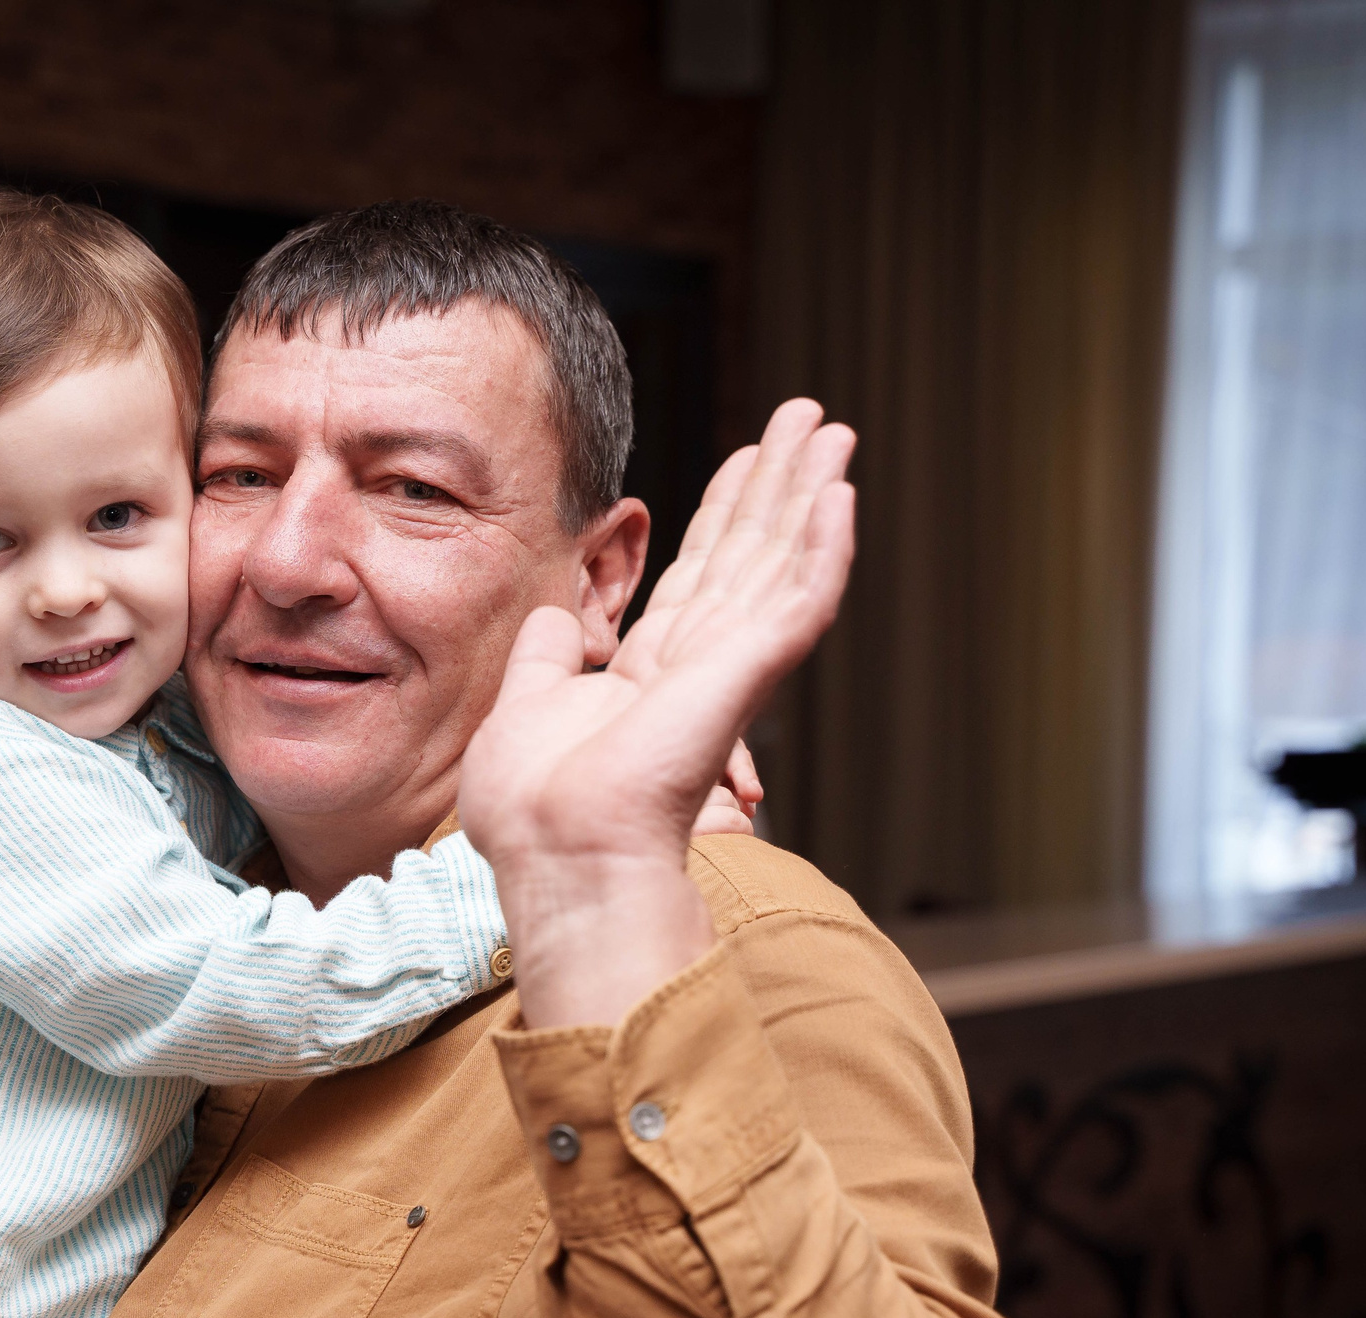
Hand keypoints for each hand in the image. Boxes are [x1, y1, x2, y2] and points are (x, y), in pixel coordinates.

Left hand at [460, 399, 853, 1027]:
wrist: (557, 850)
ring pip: (783, 562)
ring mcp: (731, 670)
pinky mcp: (748, 675)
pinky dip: (823, 548)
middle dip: (778, 484)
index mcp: (650, 675)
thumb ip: (544, 656)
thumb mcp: (525, 704)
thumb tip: (552, 616)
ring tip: (832, 430)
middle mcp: (700, 666)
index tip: (746, 458)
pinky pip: (799, 602)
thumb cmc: (535, 809)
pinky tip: (840, 495)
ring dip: (810, 494)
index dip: (723, 515)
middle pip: (750, 555)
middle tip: (808, 418)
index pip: (700, 577)